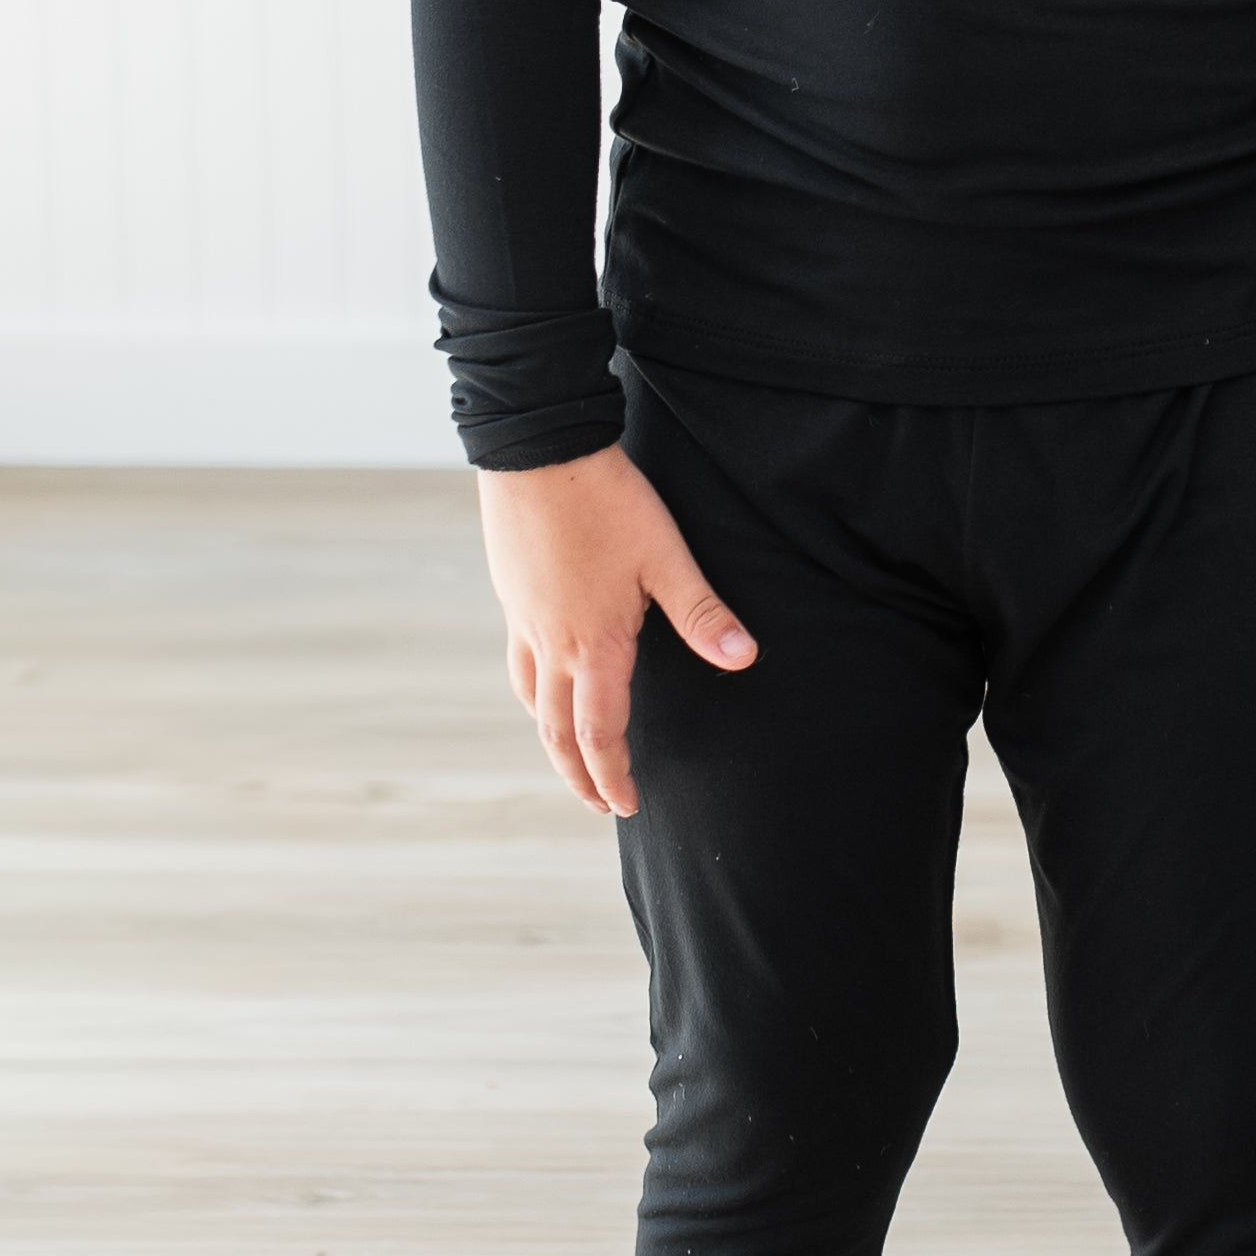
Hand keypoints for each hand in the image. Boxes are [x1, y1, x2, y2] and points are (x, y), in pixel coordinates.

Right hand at [474, 440, 755, 816]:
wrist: (537, 450)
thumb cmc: (606, 500)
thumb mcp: (666, 556)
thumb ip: (702, 613)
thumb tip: (743, 659)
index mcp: (593, 644)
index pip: (601, 733)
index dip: (614, 776)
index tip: (628, 805)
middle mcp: (551, 644)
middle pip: (557, 732)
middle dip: (578, 775)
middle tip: (598, 804)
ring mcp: (524, 620)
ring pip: (531, 701)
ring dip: (551, 741)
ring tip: (568, 757)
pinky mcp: (511, 595)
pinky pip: (517, 663)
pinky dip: (532, 695)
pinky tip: (543, 685)